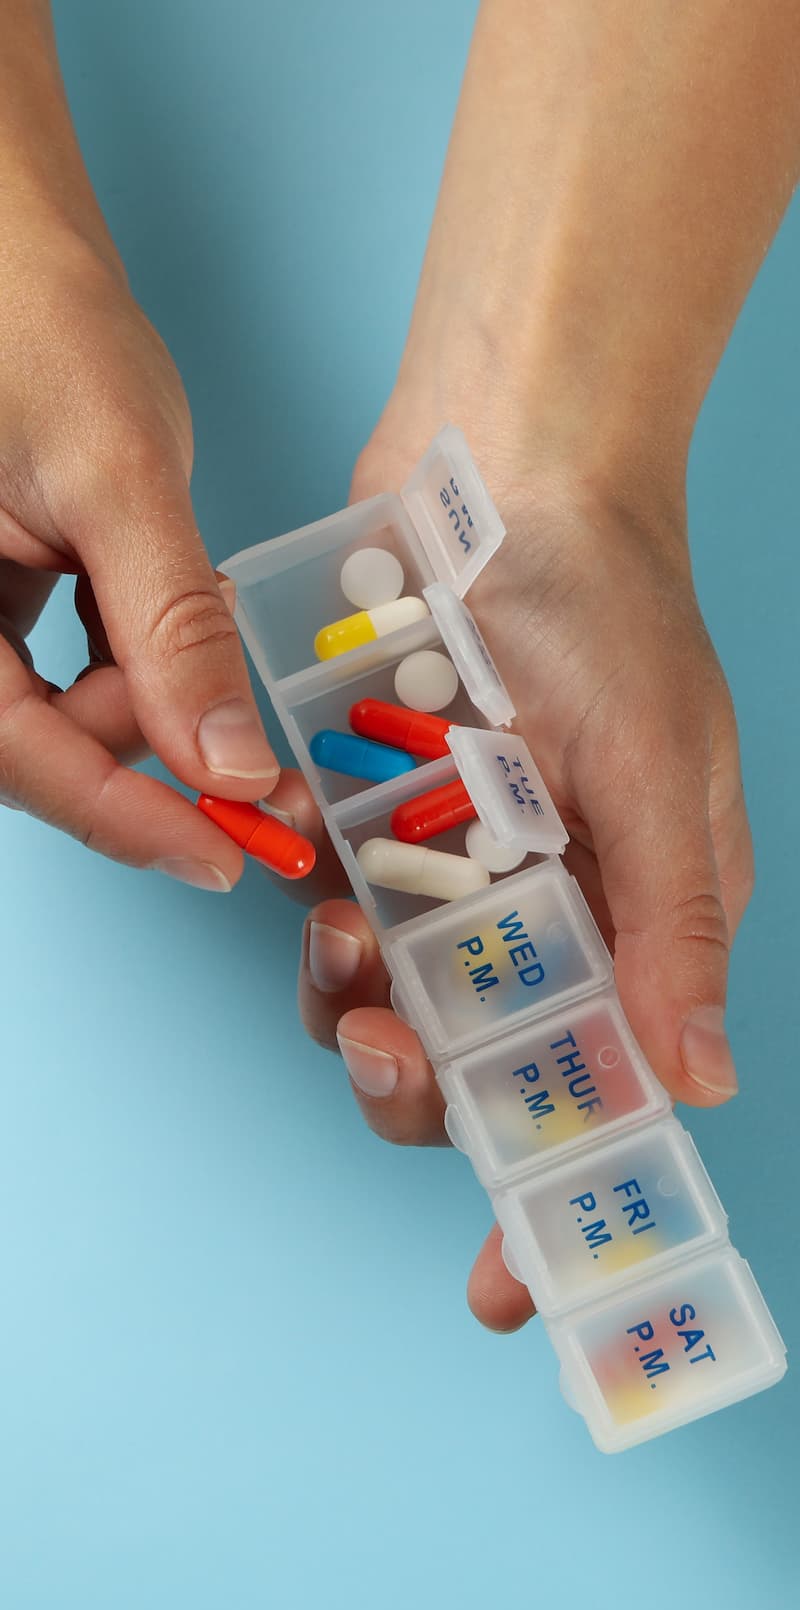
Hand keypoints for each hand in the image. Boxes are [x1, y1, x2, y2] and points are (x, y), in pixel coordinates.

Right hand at [0, 227, 276, 887]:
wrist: (5, 236)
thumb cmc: (32, 320)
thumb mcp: (116, 477)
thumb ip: (170, 632)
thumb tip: (230, 769)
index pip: (19, 756)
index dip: (126, 819)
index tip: (226, 856)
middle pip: (37, 748)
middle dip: (147, 744)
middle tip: (246, 728)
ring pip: (57, 717)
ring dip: (146, 697)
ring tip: (202, 618)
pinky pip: (61, 670)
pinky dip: (130, 662)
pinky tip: (170, 618)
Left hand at [283, 419, 751, 1331]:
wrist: (508, 465)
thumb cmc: (613, 612)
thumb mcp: (664, 778)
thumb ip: (675, 933)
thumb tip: (700, 1082)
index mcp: (633, 923)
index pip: (597, 1096)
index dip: (550, 1201)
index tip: (504, 1289)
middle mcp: (542, 912)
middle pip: (472, 1071)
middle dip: (420, 1092)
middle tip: (393, 1046)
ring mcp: (454, 868)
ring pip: (385, 1002)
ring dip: (350, 1001)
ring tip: (337, 933)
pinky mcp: (377, 814)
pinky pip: (331, 905)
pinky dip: (312, 912)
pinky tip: (305, 868)